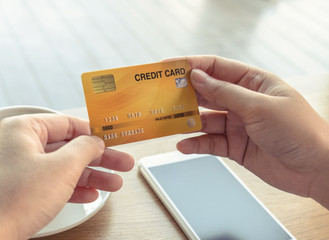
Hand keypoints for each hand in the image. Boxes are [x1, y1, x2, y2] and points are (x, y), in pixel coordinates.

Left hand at [0, 114, 133, 238]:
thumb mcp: (61, 168)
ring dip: (91, 177)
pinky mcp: (21, 189)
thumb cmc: (14, 199)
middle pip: (70, 148)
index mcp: (25, 130)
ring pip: (64, 167)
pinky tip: (91, 195)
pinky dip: (74, 189)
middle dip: (99, 159)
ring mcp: (20, 169)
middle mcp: (21, 146)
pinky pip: (53, 183)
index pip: (68, 124)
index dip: (94, 133)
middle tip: (122, 163)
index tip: (112, 140)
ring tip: (114, 184)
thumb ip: (84, 149)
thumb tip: (96, 142)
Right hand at [176, 55, 328, 207]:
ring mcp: (238, 124)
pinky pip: (211, 142)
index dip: (194, 65)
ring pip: (206, 119)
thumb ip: (226, 93)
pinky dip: (197, 144)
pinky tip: (183, 145)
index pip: (218, 68)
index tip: (170, 67)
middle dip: (186, 94)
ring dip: (188, 121)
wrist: (316, 169)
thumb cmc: (298, 130)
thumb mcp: (260, 106)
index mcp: (253, 83)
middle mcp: (243, 101)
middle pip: (208, 93)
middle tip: (163, 95)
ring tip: (168, 122)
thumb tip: (198, 77)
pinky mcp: (235, 146)